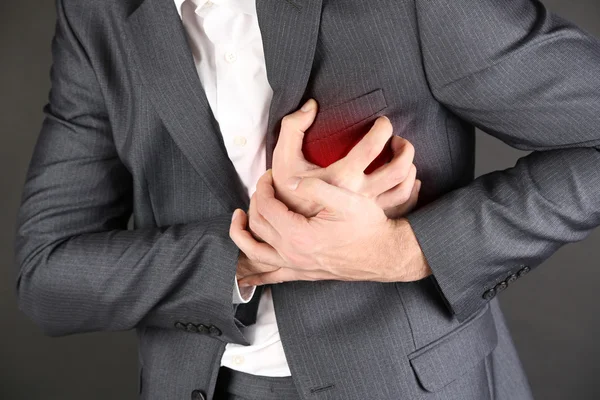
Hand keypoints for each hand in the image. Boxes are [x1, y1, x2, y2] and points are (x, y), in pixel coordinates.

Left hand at [232, 170, 431, 286]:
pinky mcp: (302, 274)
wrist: (384, 254)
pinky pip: (271, 276)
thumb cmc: (368, 226)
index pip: (266, 206)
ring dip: (242, 234)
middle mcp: (292, 253)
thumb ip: (314, 188)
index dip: (263, 187)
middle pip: (257, 225)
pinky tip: (245, 275)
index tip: (269, 175)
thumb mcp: (345, 199)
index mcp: (299, 234)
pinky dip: (255, 274)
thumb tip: (287, 181)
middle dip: (255, 202)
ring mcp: (296, 266)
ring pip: (255, 252)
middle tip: (263, 187)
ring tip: (238, 219)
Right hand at [271, 98, 420, 218]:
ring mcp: (368, 209)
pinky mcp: (372, 218)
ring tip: (400, 155)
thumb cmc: (288, 191)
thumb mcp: (283, 157)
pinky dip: (411, 189)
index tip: (382, 122)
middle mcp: (359, 194)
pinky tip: (407, 179)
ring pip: (403, 187)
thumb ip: (293, 127)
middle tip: (396, 139)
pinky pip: (402, 205)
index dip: (383, 128)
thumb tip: (311, 105)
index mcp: (341, 177)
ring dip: (410, 167)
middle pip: (398, 169)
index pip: (373, 147)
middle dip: (404, 148)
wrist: (290, 227)